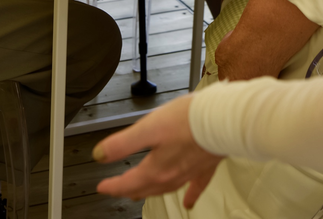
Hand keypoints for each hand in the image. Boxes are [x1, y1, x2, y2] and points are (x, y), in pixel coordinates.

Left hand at [93, 96, 222, 206]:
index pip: (129, 183)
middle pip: (146, 187)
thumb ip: (122, 143)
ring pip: (165, 188)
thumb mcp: (147, 128)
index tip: (102, 187)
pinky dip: (190, 195)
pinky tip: (188, 203)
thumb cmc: (188, 120)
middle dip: (129, 189)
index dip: (113, 186)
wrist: (222, 119)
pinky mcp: (205, 167)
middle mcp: (172, 176)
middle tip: (118, 189)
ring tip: (142, 193)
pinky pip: (195, 187)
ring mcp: (190, 173)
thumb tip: (99, 155)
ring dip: (151, 191)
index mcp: (156, 169)